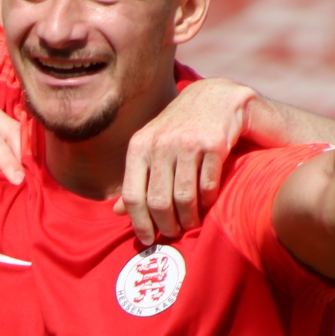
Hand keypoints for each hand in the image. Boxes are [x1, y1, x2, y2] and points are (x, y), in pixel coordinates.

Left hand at [113, 77, 253, 245]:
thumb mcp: (153, 147)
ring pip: (183, 197)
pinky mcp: (214, 142)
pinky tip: (208, 204)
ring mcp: (187, 142)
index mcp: (139, 146)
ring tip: (192, 224)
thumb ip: (137, 178)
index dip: (139, 222)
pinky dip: (208, 201)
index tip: (148, 240)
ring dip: (189, 218)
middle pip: (158, 201)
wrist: (218, 95)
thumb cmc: (182, 128)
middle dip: (167, 224)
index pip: (133, 195)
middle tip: (175, 234)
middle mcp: (160, 143)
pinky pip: (208, 185)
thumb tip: (116, 212)